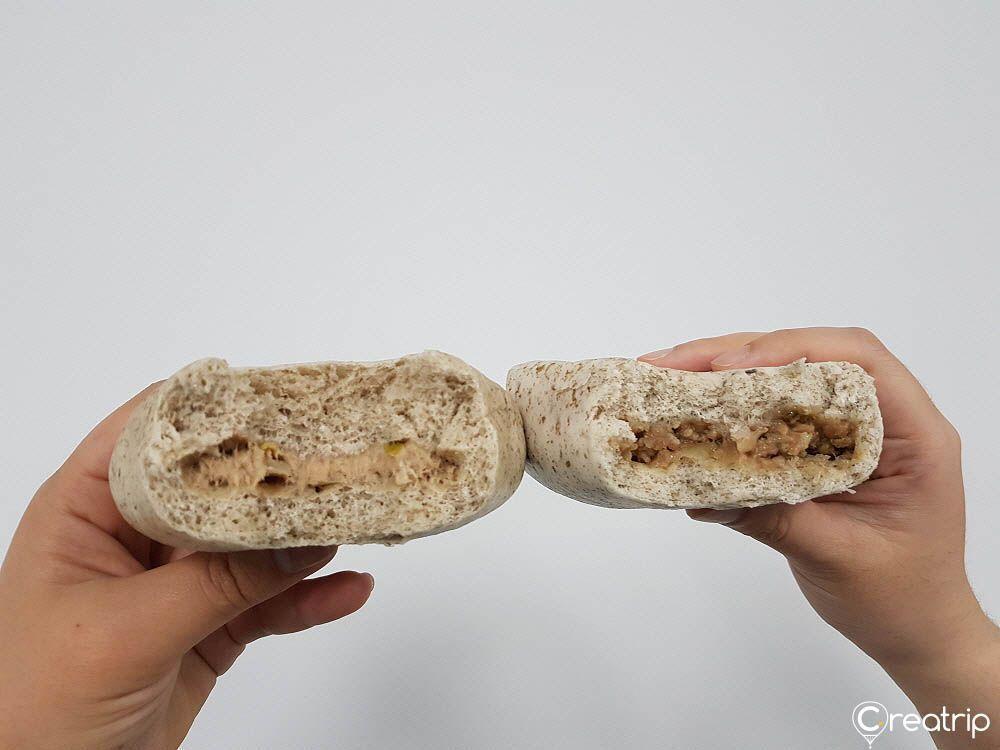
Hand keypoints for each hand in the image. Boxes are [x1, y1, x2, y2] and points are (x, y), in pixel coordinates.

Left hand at [0, 385, 373, 749]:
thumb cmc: (34, 708)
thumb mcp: (125, 633)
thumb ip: (217, 584)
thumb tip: (301, 541)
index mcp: (85, 510)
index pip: (152, 435)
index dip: (215, 414)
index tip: (283, 402)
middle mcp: (134, 536)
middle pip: (215, 484)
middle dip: (276, 475)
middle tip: (340, 460)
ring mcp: (176, 583)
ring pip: (251, 543)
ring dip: (303, 535)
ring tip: (358, 519)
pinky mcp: (208, 628)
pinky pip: (269, 603)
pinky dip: (310, 597)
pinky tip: (349, 590)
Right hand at [641, 327, 998, 748]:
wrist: (918, 630)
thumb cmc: (900, 599)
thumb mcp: (836, 557)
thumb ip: (773, 519)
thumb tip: (700, 495)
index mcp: (915, 435)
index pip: (858, 361)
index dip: (791, 350)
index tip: (729, 367)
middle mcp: (888, 419)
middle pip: (811, 358)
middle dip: (736, 354)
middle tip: (670, 366)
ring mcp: (854, 430)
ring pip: (787, 378)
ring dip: (725, 375)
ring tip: (666, 379)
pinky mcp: (824, 446)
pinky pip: (776, 412)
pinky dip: (731, 410)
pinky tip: (688, 414)